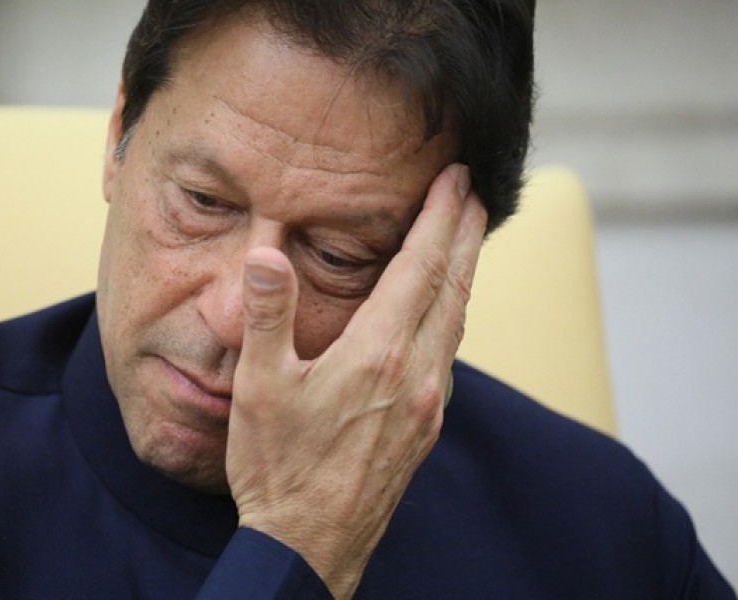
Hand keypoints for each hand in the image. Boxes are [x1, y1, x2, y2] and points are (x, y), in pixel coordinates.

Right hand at [227, 164, 485, 598]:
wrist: (310, 544)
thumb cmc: (279, 466)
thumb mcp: (260, 387)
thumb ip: (269, 315)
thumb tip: (267, 254)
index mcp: (378, 354)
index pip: (420, 268)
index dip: (441, 219)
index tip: (457, 181)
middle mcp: (416, 374)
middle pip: (454, 288)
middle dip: (467, 236)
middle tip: (477, 195)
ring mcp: (427, 404)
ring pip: (457, 322)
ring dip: (465, 275)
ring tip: (466, 244)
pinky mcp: (424, 427)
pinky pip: (448, 355)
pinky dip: (452, 317)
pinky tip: (443, 317)